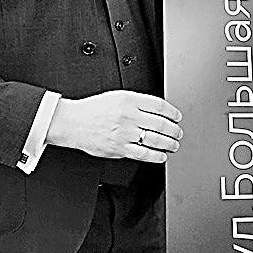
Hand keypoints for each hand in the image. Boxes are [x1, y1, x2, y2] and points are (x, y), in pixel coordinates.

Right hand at [47, 90, 182, 162]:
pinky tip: (162, 156)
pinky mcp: (120, 149)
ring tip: (174, 143)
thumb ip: (137, 102)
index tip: (177, 116)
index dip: (172, 112)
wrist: (74, 123)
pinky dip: (156, 156)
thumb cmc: (93, 110)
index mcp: (129, 101)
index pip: (159, 105)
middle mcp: (129, 117)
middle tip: (178, 132)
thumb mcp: (116, 96)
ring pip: (155, 139)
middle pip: (160, 123)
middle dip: (174, 129)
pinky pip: (143, 154)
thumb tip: (157, 111)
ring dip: (169, 142)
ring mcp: (125, 134)